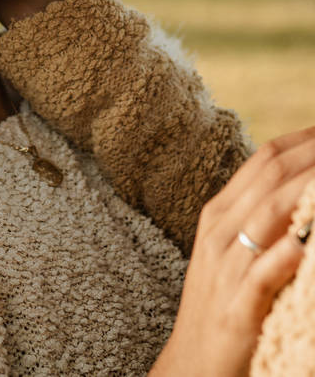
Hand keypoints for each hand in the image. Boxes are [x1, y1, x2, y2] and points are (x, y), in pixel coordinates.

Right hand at [150, 126, 314, 376]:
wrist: (192, 362)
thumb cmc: (220, 301)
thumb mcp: (232, 250)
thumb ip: (259, 216)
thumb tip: (296, 186)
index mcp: (219, 212)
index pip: (263, 161)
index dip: (301, 141)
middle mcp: (220, 230)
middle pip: (271, 178)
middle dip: (311, 157)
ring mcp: (226, 267)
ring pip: (270, 214)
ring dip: (309, 191)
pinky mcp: (237, 307)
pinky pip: (263, 273)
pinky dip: (286, 254)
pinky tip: (306, 242)